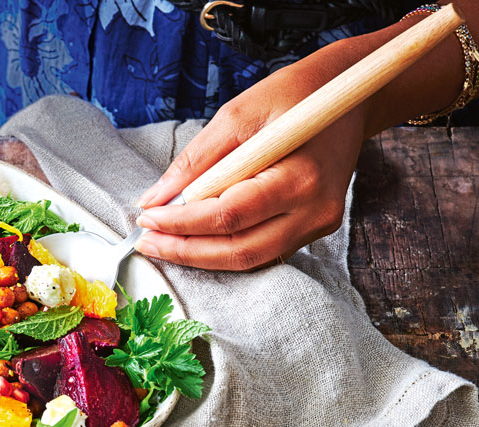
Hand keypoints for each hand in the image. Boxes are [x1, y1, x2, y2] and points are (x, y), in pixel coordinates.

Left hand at [133, 45, 367, 270]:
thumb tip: (153, 198)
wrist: (351, 96)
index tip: (146, 218)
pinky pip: (264, 250)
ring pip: (251, 259)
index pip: (230, 215)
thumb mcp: (238, 113)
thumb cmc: (293, 96)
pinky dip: (225, 250)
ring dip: (201, 257)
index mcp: (301, 176)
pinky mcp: (314, 228)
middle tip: (146, 242)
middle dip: (186, 250)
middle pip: (240, 250)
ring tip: (162, 245)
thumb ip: (195, 160)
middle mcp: (316, 210)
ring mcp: (319, 224)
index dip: (182, 222)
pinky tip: (194, 240)